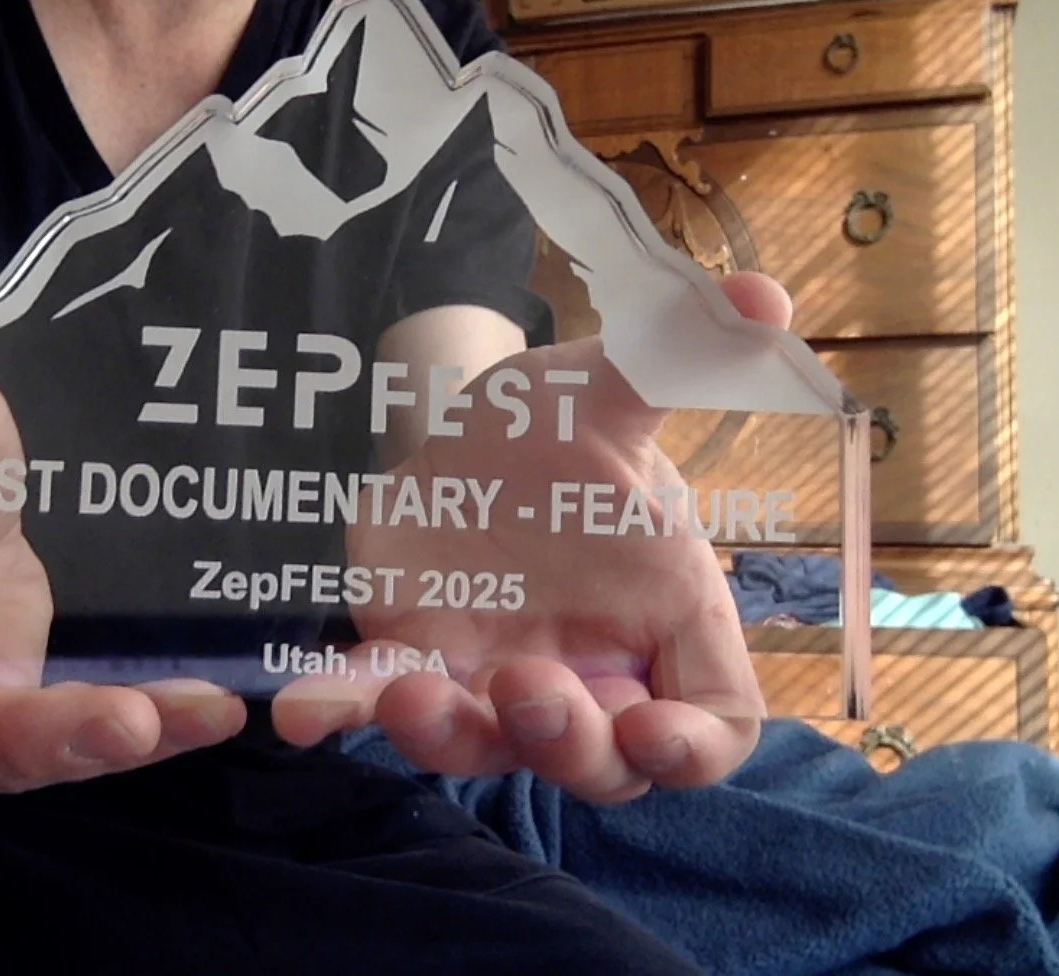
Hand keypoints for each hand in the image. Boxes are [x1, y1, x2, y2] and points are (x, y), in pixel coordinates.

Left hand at [274, 273, 790, 802]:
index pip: (717, 725)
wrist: (468, 435)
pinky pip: (381, 703)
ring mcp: (493, 681)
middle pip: (603, 767)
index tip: (652, 728)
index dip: (693, 748)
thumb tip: (761, 292)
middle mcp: (588, 672)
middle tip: (527, 684)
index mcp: (666, 619)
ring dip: (453, 737)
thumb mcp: (614, 388)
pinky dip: (343, 711)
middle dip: (569, 746)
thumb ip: (682, 354)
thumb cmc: (564, 434)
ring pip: (488, 751)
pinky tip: (297, 711)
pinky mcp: (412, 660)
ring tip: (414, 691)